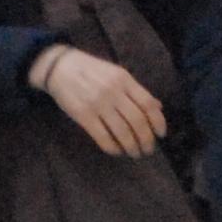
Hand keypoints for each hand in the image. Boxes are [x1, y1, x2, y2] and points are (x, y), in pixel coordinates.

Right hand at [31, 46, 166, 157]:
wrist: (60, 67)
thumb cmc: (91, 70)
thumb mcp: (116, 73)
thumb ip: (136, 91)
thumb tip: (158, 107)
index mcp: (124, 80)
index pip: (148, 104)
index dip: (158, 122)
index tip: (161, 135)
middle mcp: (114, 92)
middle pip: (137, 121)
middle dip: (146, 140)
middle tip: (148, 150)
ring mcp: (98, 104)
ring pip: (122, 132)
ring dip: (132, 147)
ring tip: (134, 153)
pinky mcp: (83, 115)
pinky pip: (103, 137)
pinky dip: (113, 148)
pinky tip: (117, 151)